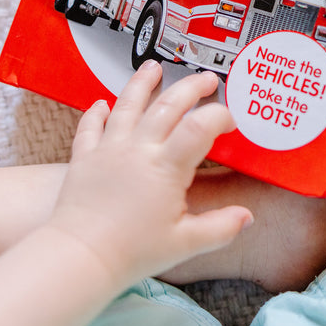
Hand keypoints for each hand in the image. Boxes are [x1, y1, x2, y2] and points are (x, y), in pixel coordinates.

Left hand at [47, 61, 252, 288]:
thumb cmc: (132, 252)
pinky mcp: (85, 157)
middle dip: (191, 87)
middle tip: (206, 79)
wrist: (79, 258)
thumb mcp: (185, 244)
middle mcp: (138, 149)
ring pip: (128, 104)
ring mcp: (110, 149)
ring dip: (142, 83)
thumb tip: (246, 217)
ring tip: (153, 67)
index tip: (229, 122)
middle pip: (168, 105)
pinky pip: (91, 126)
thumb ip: (220, 227)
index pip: (200, 126)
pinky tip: (103, 104)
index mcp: (166, 167)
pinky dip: (96, 113)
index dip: (219, 116)